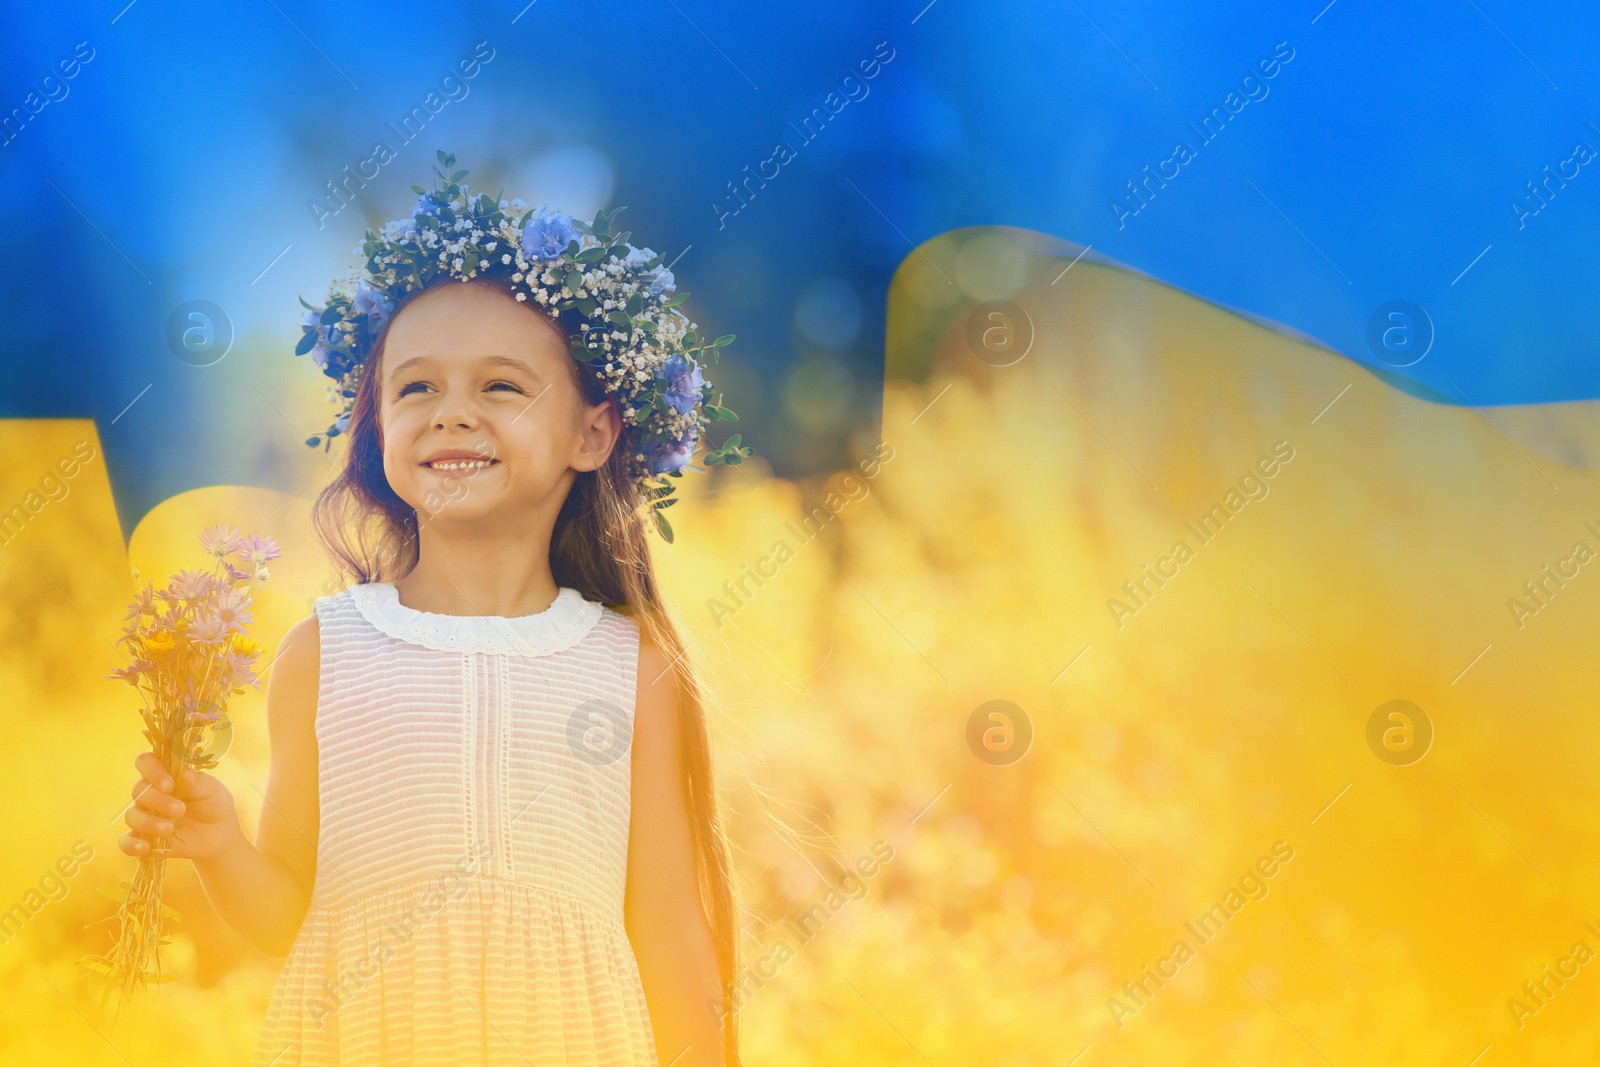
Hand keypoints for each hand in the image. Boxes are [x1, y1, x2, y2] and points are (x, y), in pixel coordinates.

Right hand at [118, 752, 240, 861]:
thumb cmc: (213, 804)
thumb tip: (184, 774)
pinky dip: (131, 844)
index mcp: (164, 774)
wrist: (218, 833)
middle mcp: (150, 793)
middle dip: (157, 801)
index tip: (170, 784)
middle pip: (138, 790)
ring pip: (131, 815)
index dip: (152, 770)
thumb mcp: (212, 790)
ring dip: (148, 822)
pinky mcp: (143, 837)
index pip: (145, 762)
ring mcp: (144, 815)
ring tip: (169, 830)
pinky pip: (125, 841)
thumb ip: (198, 782)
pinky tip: (145, 847)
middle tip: (180, 810)